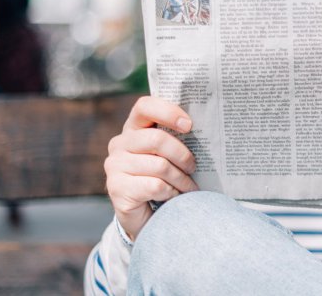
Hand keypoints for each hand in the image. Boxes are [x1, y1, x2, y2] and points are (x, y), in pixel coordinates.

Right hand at [105, 96, 198, 239]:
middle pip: (157, 139)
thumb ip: (177, 139)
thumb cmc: (163, 179)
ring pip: (160, 166)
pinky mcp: (117, 188)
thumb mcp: (169, 156)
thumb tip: (207, 128)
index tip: (189, 126)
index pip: (145, 106)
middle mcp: (119, 144)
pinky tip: (173, 197)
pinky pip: (155, 185)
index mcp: (133, 129)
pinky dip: (171, 193)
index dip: (168, 112)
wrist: (146, 217)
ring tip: (188, 187)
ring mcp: (114, 166)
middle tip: (193, 167)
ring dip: (181, 179)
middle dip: (182, 155)